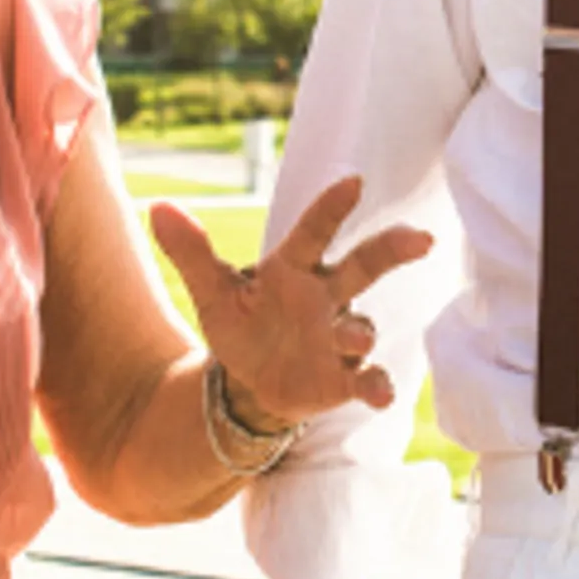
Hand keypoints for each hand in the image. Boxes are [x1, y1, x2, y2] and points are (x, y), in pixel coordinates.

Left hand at [152, 175, 431, 431]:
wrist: (251, 381)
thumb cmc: (241, 324)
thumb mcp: (212, 291)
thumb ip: (191, 252)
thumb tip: (157, 206)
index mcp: (293, 268)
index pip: (314, 232)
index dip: (331, 208)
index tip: (354, 183)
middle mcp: (325, 296)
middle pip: (362, 265)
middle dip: (391, 250)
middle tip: (420, 239)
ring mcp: (338, 336)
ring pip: (360, 325)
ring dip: (360, 330)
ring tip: (356, 337)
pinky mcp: (344, 377)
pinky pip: (367, 378)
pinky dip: (377, 386)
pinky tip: (381, 395)